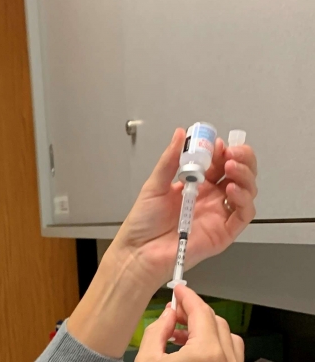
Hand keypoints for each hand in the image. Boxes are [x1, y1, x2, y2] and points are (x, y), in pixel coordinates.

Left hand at [111, 129, 257, 287]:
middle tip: (233, 153)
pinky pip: (243, 215)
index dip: (222, 152)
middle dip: (241, 160)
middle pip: (238, 175)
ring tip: (232, 166)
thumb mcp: (155, 184)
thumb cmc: (144, 221)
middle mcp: (211, 198)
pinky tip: (233, 190)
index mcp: (196, 185)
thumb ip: (170, 160)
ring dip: (245, 176)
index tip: (218, 143)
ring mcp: (218, 215)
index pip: (218, 163)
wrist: (138, 250)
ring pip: (246, 192)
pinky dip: (244, 200)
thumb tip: (180, 134)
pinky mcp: (223, 232)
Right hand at [137, 285, 242, 361]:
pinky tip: (194, 350)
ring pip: (227, 337)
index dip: (187, 296)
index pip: (200, 311)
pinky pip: (231, 354)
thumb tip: (168, 315)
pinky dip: (215, 345)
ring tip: (182, 333)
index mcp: (207, 353)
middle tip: (174, 311)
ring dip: (206, 328)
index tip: (179, 289)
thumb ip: (157, 332)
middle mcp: (227, 360)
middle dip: (194, 312)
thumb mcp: (148, 360)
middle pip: (215, 320)